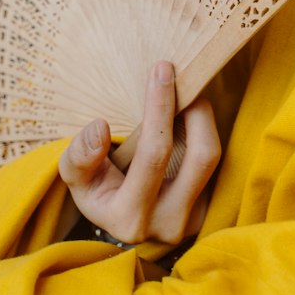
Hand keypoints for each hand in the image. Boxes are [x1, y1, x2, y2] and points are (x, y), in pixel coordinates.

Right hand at [59, 61, 219, 246]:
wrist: (121, 219)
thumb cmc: (98, 190)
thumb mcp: (78, 178)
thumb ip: (80, 156)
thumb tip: (99, 128)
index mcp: (128, 219)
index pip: (154, 155)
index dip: (159, 109)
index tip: (160, 69)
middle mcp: (167, 225)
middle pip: (200, 156)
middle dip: (195, 107)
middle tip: (182, 75)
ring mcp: (192, 220)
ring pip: (213, 157)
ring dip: (203, 117)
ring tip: (186, 94)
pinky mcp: (207, 211)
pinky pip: (216, 163)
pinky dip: (203, 132)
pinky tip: (188, 116)